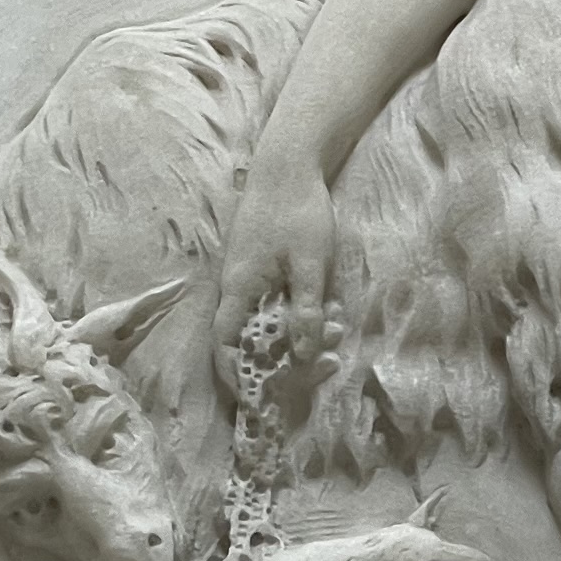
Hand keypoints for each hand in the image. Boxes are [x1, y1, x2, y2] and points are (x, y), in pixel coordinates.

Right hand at [213, 152, 341, 364]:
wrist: (290, 162)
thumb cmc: (298, 211)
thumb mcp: (311, 265)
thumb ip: (305, 311)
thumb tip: (302, 355)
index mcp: (240, 289)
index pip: (225, 344)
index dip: (236, 375)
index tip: (256, 398)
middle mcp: (237, 286)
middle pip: (250, 338)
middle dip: (287, 357)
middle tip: (328, 361)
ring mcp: (248, 275)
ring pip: (266, 320)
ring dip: (298, 333)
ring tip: (336, 326)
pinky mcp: (262, 265)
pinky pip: (275, 301)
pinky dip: (299, 311)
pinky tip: (328, 306)